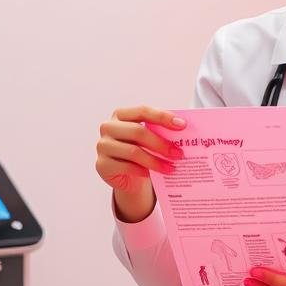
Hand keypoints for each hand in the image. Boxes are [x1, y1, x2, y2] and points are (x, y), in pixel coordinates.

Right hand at [95, 105, 185, 222]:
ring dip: (156, 161)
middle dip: (161, 143)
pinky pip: (127, 167)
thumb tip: (183, 131)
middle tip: (179, 153)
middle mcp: (108, 127)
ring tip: (172, 168)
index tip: (182, 125)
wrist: (124, 174)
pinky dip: (144, 171)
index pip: (142, 111)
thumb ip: (159, 131)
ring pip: (134, 152)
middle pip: (138, 132)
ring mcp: (103, 146)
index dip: (163, 117)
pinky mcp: (102, 165)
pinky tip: (155, 175)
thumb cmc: (139, 150)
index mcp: (120, 114)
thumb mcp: (148, 137)